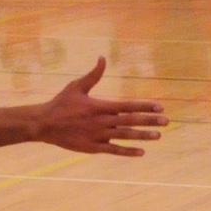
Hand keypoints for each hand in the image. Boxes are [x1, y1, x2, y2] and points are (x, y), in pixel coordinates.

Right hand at [34, 57, 165, 157]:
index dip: (145, 106)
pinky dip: (127, 151)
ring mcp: (98, 136)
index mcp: (100, 106)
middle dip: (150, 120)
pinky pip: (113, 150)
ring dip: (142, 136)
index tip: (160, 106)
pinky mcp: (92, 148)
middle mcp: (101, 121)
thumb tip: (103, 57)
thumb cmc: (61, 103)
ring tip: (158, 136)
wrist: (44, 124)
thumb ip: (93, 74)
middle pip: (130, 120)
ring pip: (125, 136)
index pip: (128, 105)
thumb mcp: (76, 86)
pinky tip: (141, 152)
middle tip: (167, 121)